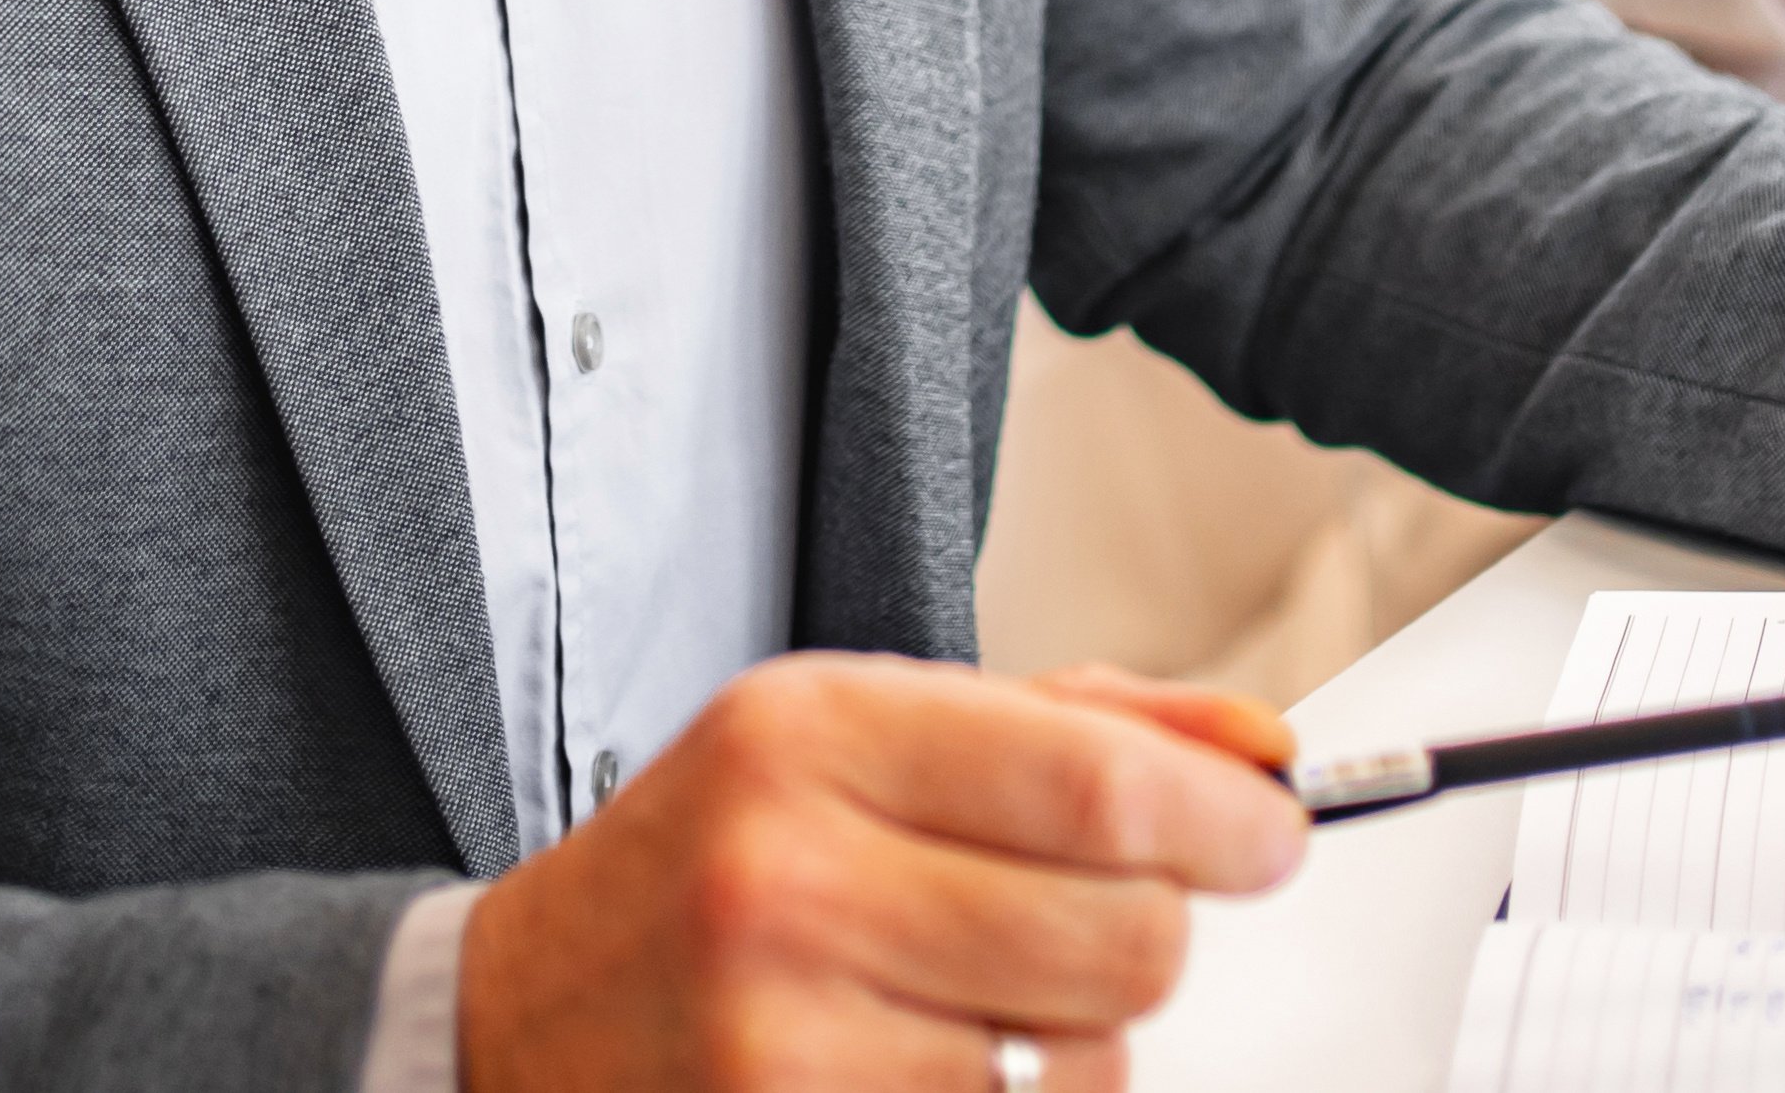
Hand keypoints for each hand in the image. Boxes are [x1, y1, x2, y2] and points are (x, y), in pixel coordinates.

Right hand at [456, 655, 1303, 1090]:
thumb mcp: (854, 741)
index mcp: (810, 735)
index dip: (1226, 824)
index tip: (1274, 839)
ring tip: (968, 1006)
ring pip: (1084, 1066)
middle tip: (1102, 924)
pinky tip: (921, 1072)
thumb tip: (1265, 754)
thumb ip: (1071, 727)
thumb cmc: (708, 872)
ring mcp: (785, 1040)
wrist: (511, 1027)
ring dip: (1073, 1048)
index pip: (1097, 787)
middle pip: (1124, 938)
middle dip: (1151, 937)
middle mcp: (790, 879)